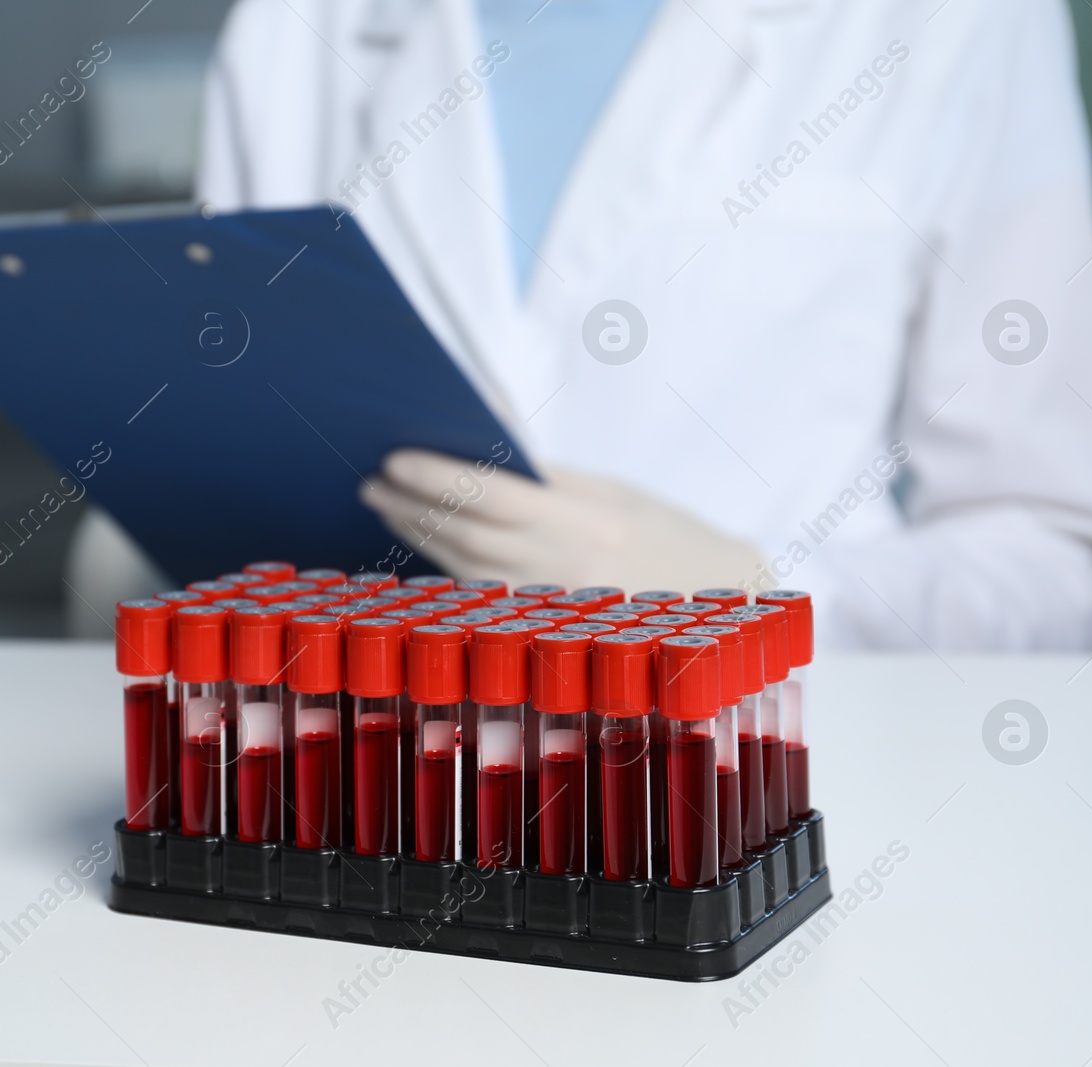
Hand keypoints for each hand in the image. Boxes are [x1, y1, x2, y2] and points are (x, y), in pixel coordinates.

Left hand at [359, 450, 766, 593]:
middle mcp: (567, 575)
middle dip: (411, 508)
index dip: (439, 479)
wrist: (721, 603)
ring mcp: (553, 612)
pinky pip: (478, 596)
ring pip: (463, 571)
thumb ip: (541, 469)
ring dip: (417, 536)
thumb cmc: (663, 534)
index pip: (496, 499)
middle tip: (371, 479)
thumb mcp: (612, 492)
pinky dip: (441, 566)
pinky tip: (418, 541)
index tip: (392, 458)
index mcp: (591, 528)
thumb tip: (478, 417)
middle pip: (467, 538)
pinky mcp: (544, 634)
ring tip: (383, 502)